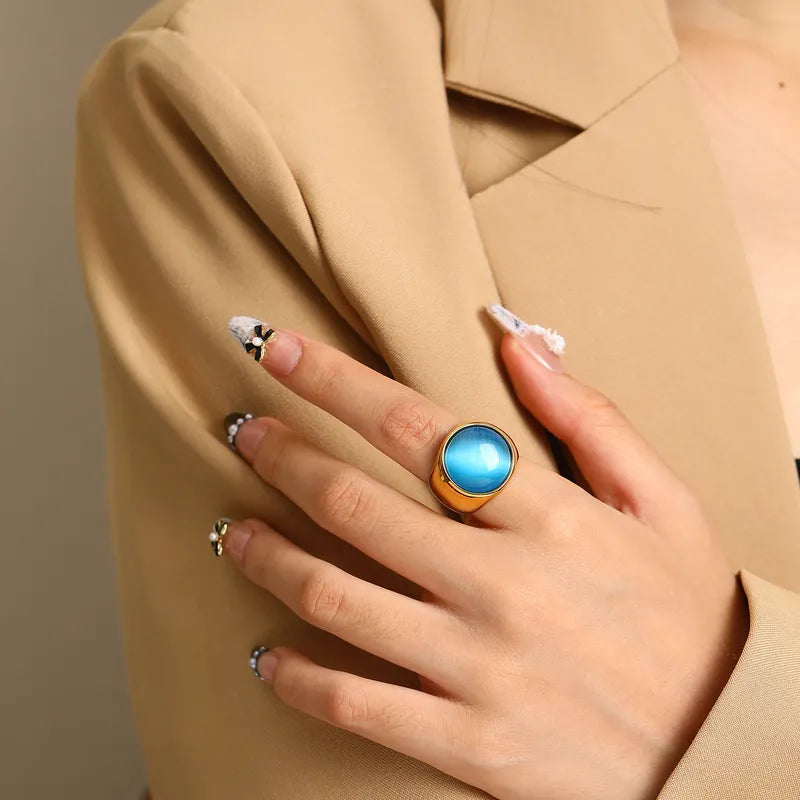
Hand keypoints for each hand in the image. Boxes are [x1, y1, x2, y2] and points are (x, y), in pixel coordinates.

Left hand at [218, 308, 748, 799]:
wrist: (722, 754)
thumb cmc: (694, 620)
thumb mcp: (667, 504)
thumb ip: (591, 418)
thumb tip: (521, 344)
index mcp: (550, 518)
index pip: (417, 428)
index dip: (335, 382)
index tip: (280, 352)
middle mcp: (501, 586)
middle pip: (356, 504)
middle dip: (284, 454)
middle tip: (246, 430)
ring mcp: (476, 668)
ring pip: (336, 599)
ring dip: (268, 556)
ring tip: (233, 529)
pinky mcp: (466, 742)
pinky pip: (354, 704)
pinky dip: (295, 675)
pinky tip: (265, 651)